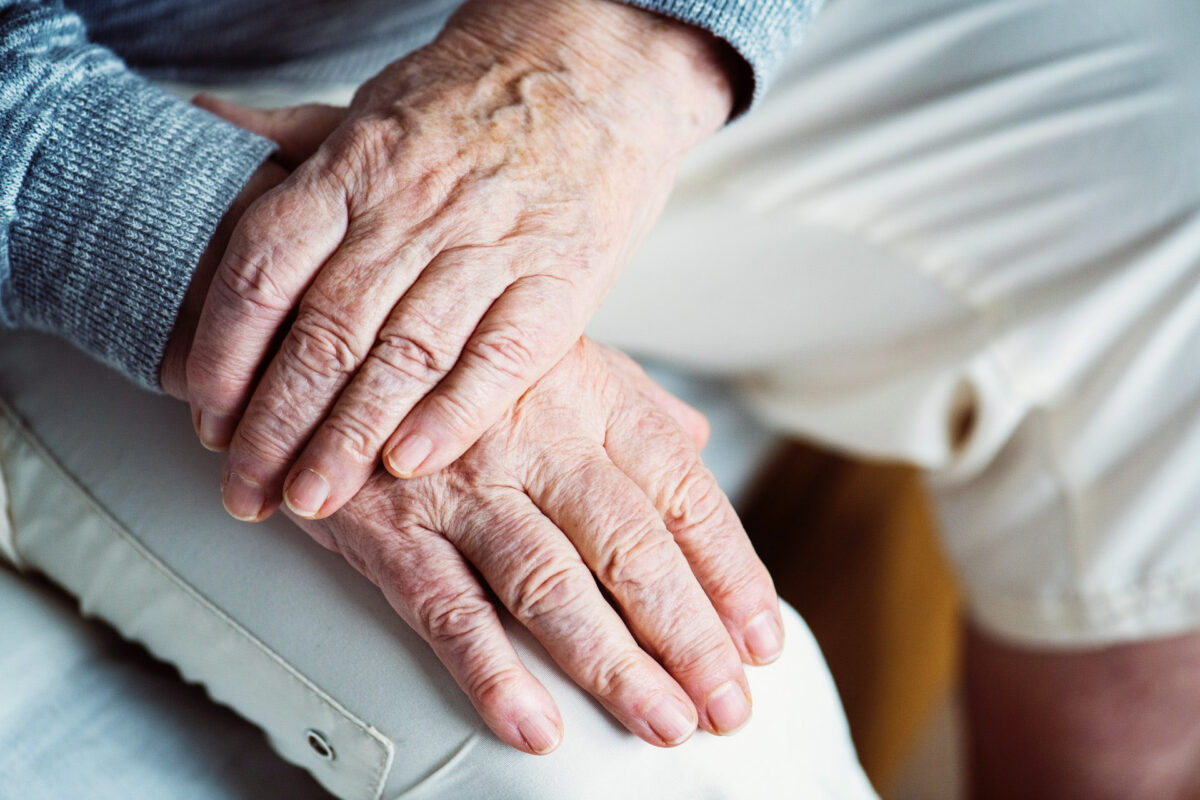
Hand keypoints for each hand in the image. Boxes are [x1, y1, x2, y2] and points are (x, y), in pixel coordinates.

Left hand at [184, 0, 738, 522]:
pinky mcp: (559, 278)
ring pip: (402, 356)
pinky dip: (452, 414)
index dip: (225, 356)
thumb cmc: (480, 98)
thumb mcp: (375, 105)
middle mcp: (413, 209)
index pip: (264, 272)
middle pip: (324, 333)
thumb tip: (210, 122)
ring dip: (349, 438)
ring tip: (313, 498)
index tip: (210, 420)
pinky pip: (499, 357)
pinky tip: (411, 462)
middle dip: (276, 426)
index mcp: (355, 167)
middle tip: (249, 491)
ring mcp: (489, 245)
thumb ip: (295, 137)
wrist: (597, 64)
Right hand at [292, 339, 783, 751]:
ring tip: (662, 723)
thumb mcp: (553, 354)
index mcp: (589, 396)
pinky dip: (492, 674)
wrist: (327, 345)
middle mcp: (536, 438)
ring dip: (612, 666)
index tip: (761, 638)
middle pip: (631, 548)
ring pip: (551, 586)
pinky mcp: (391, 528)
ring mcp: (461, 485)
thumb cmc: (456, 362)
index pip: (683, 492)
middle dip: (688, 635)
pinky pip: (448, 611)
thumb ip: (630, 403)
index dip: (731, 571)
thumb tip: (700, 442)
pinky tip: (536, 726)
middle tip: (726, 703)